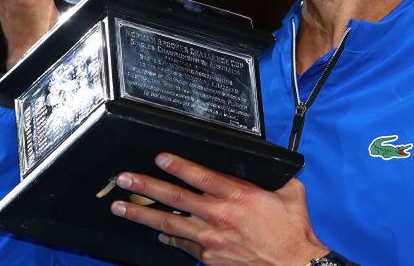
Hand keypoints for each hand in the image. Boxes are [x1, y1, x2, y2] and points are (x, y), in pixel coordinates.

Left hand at [110, 153, 328, 265]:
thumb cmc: (293, 231)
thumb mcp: (290, 193)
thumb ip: (274, 176)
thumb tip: (268, 163)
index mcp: (239, 196)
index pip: (201, 176)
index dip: (178, 166)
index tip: (159, 158)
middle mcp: (220, 216)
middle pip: (175, 198)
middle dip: (145, 187)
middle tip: (124, 179)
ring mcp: (211, 239)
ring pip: (170, 223)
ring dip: (142, 214)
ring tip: (120, 207)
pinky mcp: (210, 258)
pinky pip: (183, 245)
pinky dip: (168, 237)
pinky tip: (156, 233)